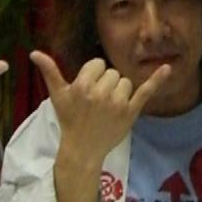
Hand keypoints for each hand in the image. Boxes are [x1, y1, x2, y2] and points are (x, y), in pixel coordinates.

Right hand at [31, 51, 170, 172]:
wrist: (83, 149)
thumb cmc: (70, 120)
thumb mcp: (58, 96)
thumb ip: (50, 72)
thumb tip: (34, 53)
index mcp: (82, 86)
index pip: (97, 64)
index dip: (93, 74)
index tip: (88, 89)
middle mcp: (101, 93)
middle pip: (112, 72)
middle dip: (106, 83)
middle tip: (97, 102)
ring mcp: (118, 103)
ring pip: (125, 81)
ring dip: (119, 90)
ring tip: (108, 106)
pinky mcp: (131, 112)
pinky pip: (146, 91)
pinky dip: (157, 79)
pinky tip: (167, 68)